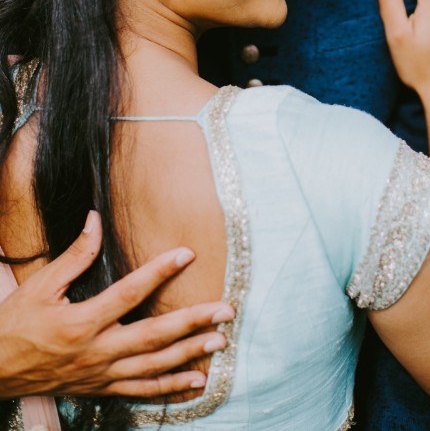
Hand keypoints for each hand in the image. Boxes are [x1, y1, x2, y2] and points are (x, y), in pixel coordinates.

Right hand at [0, 211, 233, 398]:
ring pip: (154, 367)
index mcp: (81, 322)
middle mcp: (95, 351)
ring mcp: (100, 373)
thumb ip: (74, 255)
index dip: (160, 271)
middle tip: (225, 310)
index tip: (187, 253)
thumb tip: (95, 221)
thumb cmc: (15, 324)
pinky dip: (170, 388)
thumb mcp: (40, 286)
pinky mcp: (101, 387)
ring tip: (220, 341)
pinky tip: (197, 381)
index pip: (129, 292)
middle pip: (153, 336)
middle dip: (193, 322)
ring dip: (190, 355)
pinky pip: (141, 390)